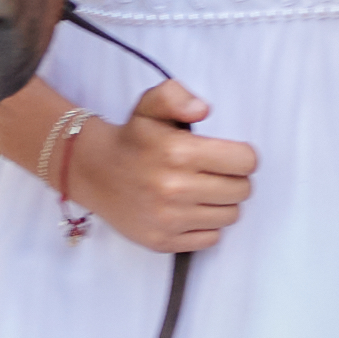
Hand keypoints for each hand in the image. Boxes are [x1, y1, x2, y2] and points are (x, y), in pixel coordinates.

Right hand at [61, 77, 256, 254]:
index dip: (242, 156)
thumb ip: (176, 96)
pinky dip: (206, 226)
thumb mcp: (150, 105)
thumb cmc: (133, 138)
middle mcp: (173, 188)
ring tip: (202, 191)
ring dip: (222, 203)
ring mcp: (168, 219)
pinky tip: (190, 210)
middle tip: (215, 173)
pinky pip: (211, 239)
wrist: (94, 172)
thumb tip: (202, 109)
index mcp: (177, 152)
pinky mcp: (162, 241)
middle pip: (242, 190)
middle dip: (234, 179)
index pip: (245, 161)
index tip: (229, 155)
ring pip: (230, 216)